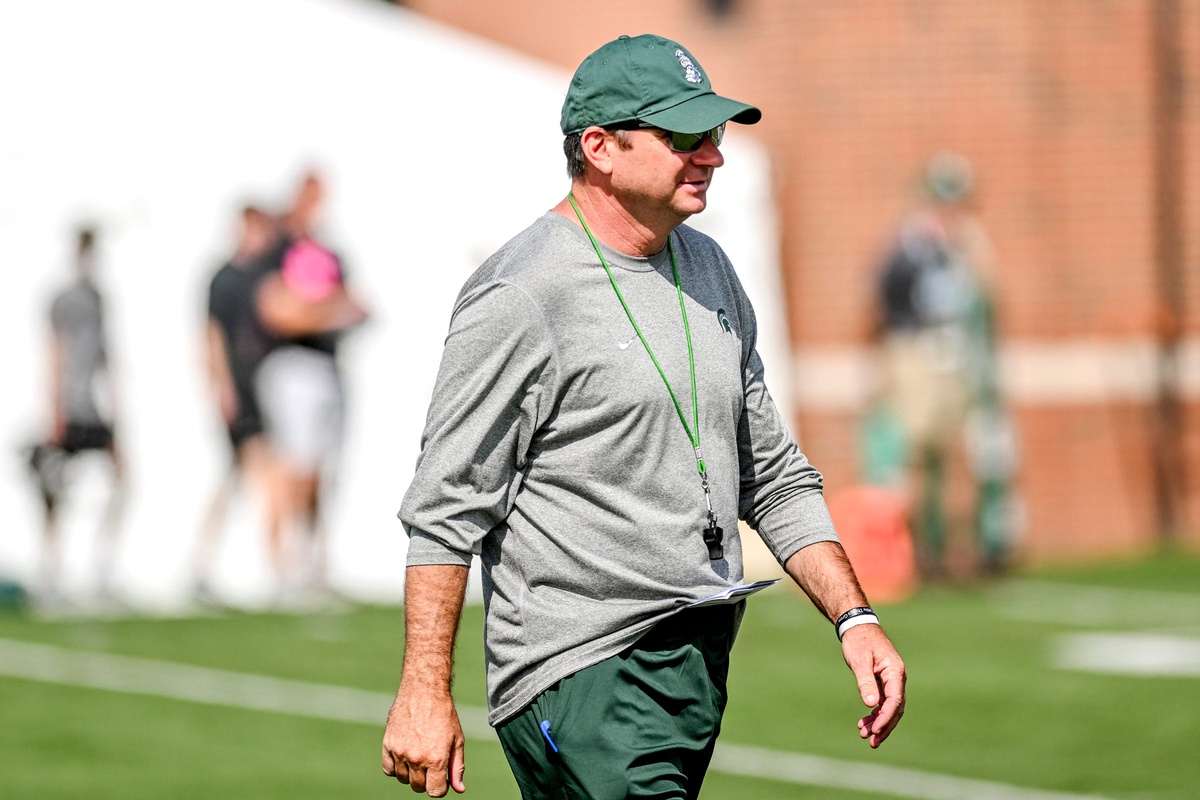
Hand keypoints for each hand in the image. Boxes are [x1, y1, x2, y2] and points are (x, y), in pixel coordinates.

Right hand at [381, 687, 465, 795]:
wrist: (424, 690)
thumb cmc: (444, 714)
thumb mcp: (457, 740)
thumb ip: (457, 766)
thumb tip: (459, 789)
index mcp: (436, 759)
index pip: (435, 792)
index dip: (441, 788)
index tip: (442, 779)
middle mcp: (417, 758)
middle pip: (418, 787)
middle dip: (427, 780)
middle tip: (431, 764)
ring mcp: (400, 752)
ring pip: (403, 779)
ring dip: (411, 773)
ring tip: (419, 755)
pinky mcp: (388, 745)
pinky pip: (388, 769)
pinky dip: (396, 767)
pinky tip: (405, 756)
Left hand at [841, 624, 905, 747]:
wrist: (856, 626)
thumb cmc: (858, 640)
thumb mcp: (859, 661)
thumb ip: (866, 682)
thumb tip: (872, 705)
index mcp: (895, 671)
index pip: (895, 700)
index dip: (886, 718)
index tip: (875, 731)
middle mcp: (897, 677)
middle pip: (895, 708)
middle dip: (884, 726)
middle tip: (871, 741)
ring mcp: (892, 680)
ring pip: (890, 707)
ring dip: (879, 722)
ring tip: (864, 735)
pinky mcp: (884, 681)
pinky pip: (884, 702)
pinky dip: (875, 713)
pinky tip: (865, 723)